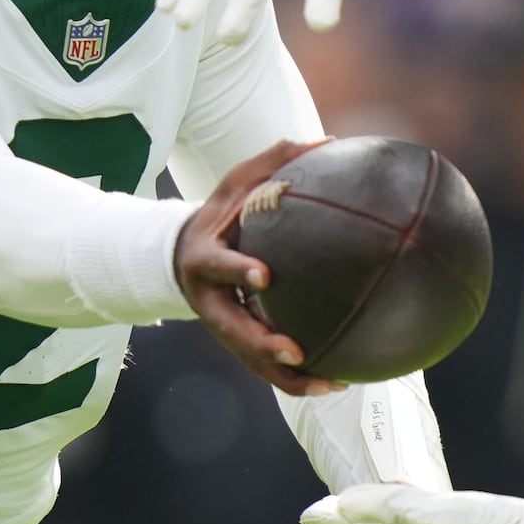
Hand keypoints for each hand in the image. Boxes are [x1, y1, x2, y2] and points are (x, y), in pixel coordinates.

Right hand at [177, 136, 338, 395]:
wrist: (183, 255)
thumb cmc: (221, 213)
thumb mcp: (237, 182)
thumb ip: (274, 162)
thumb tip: (326, 140)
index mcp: (204, 262)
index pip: (219, 267)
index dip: (239, 271)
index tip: (265, 275)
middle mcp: (209, 302)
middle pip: (233, 332)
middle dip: (262, 345)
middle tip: (295, 352)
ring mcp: (222, 328)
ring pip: (253, 362)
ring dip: (290, 378)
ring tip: (333, 383)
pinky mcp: (238, 344)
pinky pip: (268, 369)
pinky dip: (300, 379)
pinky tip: (340, 380)